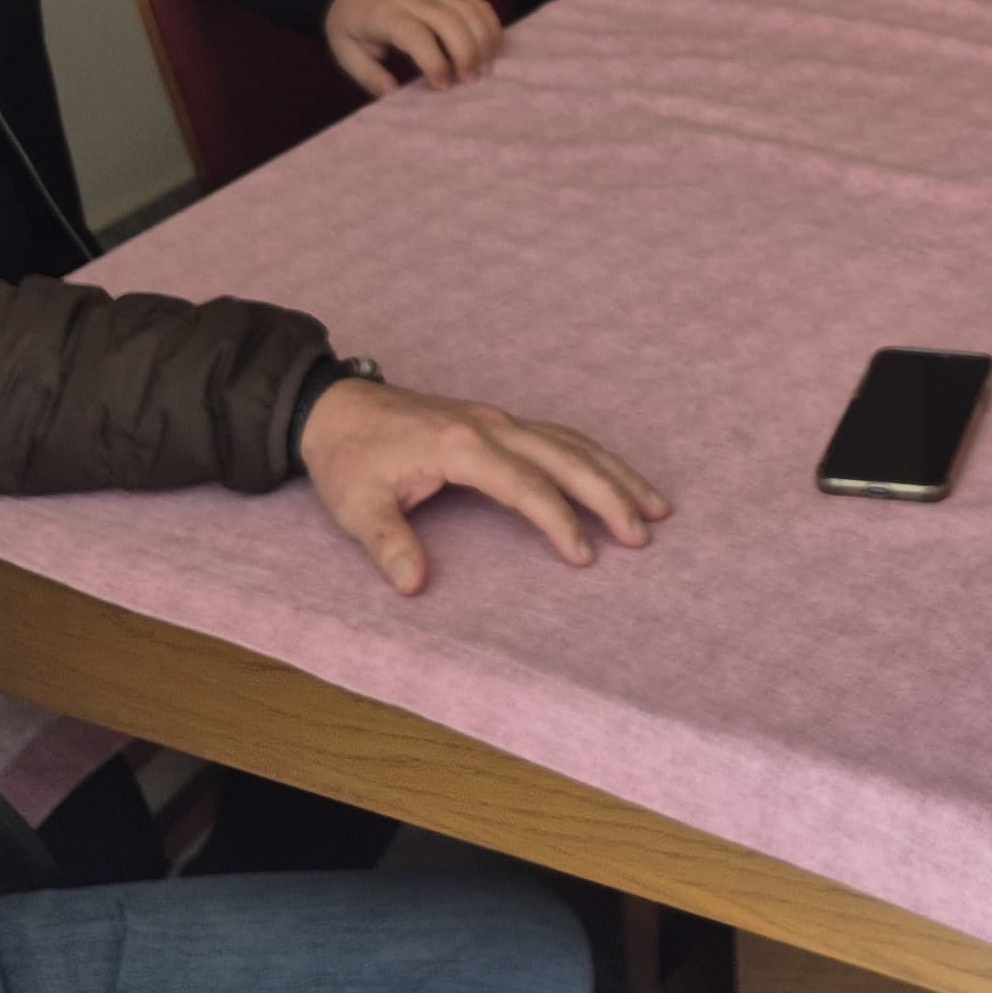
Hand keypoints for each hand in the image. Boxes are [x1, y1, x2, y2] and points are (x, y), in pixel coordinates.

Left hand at [300, 377, 669, 587]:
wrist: (335, 407)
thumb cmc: (347, 457)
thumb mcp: (356, 506)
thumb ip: (389, 543)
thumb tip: (414, 585)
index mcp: (461, 445)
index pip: (526, 486)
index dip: (559, 522)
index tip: (585, 558)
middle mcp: (491, 426)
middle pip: (567, 457)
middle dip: (610, 495)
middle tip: (644, 534)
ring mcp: (498, 420)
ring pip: (572, 442)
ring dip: (615, 473)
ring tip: (655, 506)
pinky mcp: (498, 423)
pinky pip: (559, 436)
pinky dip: (594, 458)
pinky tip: (614, 478)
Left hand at [323, 0, 500, 94]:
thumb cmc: (348, 22)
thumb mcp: (344, 51)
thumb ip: (368, 74)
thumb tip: (394, 92)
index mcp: (385, 14)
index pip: (417, 36)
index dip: (434, 63)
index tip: (442, 86)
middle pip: (451, 20)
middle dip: (467, 53)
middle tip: (470, 81)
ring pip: (469, 9)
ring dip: (484, 40)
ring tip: (484, 69)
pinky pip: (476, 2)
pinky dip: (489, 24)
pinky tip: (491, 48)